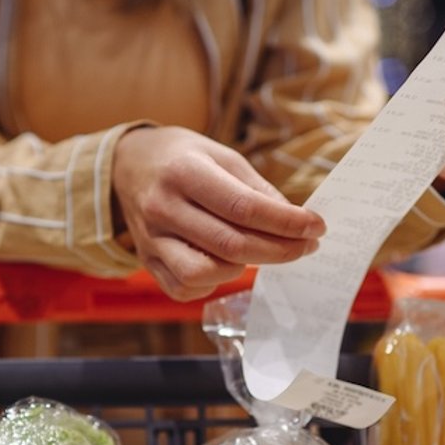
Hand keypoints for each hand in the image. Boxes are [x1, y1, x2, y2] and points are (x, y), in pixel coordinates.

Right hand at [111, 126, 324, 300]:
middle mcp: (162, 208)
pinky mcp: (147, 262)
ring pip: (205, 273)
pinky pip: (185, 288)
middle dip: (279, 250)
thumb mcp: (222, 157)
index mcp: (184, 172)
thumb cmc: (183, 158)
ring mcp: (151, 240)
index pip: (244, 207)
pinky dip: (213, 282)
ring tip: (256, 250)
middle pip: (230, 245)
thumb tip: (296, 223)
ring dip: (243, 268)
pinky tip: (225, 262)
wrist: (128, 165)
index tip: (316, 227)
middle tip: (306, 245)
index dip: (286, 222)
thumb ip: (257, 190)